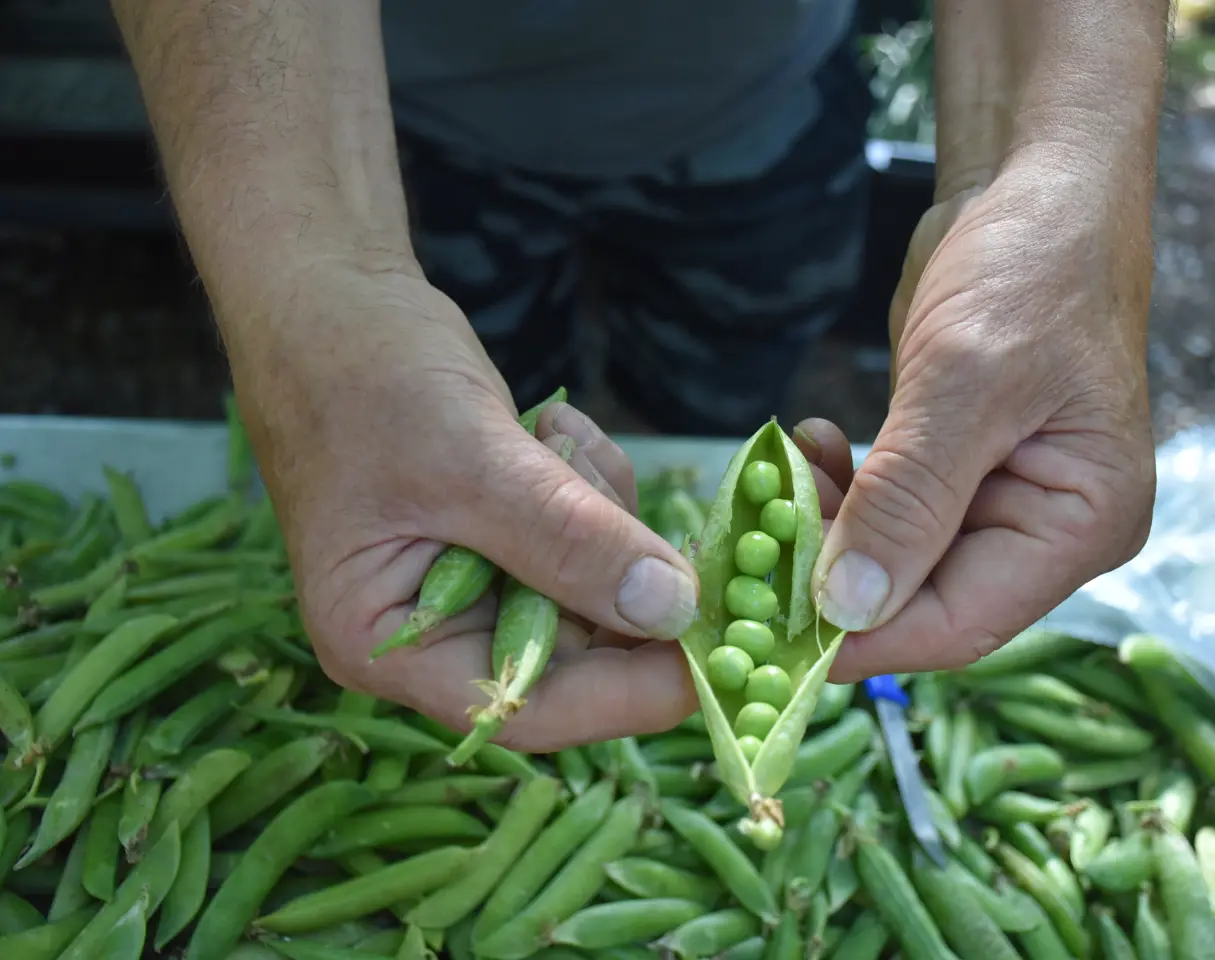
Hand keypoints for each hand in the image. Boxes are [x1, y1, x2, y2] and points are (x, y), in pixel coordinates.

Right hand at [229, 262, 707, 750]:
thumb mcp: (469, 460)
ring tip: (552, 435)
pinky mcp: (505, 535)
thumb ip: (567, 539)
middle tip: (610, 486)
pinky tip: (549, 425)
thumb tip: (672, 610)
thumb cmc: (360, 375)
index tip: (713, 656)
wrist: (330, 293)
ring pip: (592, 583)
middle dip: (613, 566)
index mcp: (387, 641)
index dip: (626, 695)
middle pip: (572, 647)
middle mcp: (431, 630)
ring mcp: (472, 581)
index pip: (525, 706)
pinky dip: (589, 480)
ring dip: (599, 507)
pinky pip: (585, 533)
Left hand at [814, 153, 1157, 679]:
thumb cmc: (1030, 270)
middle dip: (832, 579)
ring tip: (780, 477)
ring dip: (827, 531)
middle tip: (749, 547)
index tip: (767, 630)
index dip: (862, 636)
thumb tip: (847, 609)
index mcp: (1081, 525)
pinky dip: (841, 492)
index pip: (960, 623)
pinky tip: (809, 448)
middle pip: (922, 600)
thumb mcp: (966, 380)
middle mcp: (1046, 530)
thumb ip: (908, 499)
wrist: (1036, 189)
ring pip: (894, 559)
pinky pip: (887, 511)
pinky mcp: (958, 470)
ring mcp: (1002, 501)